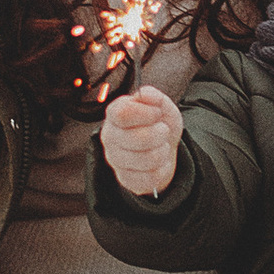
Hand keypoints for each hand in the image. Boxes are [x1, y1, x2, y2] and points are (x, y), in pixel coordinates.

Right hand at [101, 82, 183, 196]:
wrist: (163, 148)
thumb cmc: (158, 123)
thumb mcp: (161, 105)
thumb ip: (153, 96)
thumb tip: (145, 94)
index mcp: (114, 114)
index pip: (123, 113)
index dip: (146, 113)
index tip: (157, 113)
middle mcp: (109, 136)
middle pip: (139, 138)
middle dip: (160, 133)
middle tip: (162, 131)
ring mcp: (115, 160)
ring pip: (148, 159)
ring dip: (163, 151)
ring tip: (160, 146)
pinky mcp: (125, 179)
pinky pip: (151, 177)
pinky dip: (162, 168)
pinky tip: (158, 162)